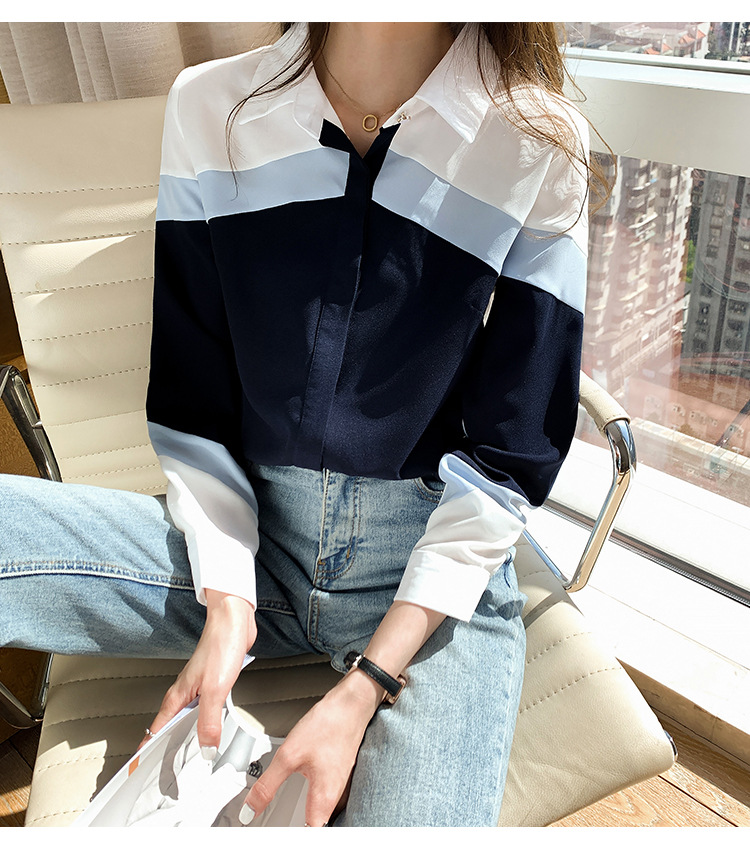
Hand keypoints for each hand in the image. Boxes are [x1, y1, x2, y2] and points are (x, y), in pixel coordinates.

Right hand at [139, 590, 255, 755]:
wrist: (233, 621)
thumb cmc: (220, 646)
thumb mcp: (215, 690)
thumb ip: (209, 721)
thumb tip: (206, 749)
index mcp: (177, 697)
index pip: (155, 731)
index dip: (146, 751)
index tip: (138, 771)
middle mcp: (184, 694)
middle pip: (169, 728)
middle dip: (164, 749)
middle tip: (164, 772)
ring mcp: (197, 687)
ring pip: (186, 719)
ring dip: (186, 736)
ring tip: (187, 755)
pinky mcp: (212, 682)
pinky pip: (203, 710)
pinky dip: (204, 722)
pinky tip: (212, 726)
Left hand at [239, 668, 383, 826]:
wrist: (351, 704)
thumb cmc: (328, 725)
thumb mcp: (289, 755)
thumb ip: (268, 785)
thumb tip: (250, 810)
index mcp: (323, 801)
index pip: (306, 837)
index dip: (287, 838)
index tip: (270, 834)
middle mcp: (334, 799)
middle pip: (314, 830)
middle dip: (294, 830)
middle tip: (272, 828)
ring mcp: (338, 787)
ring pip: (318, 816)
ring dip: (301, 819)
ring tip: (280, 818)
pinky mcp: (337, 776)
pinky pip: (322, 799)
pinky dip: (308, 802)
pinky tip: (298, 792)